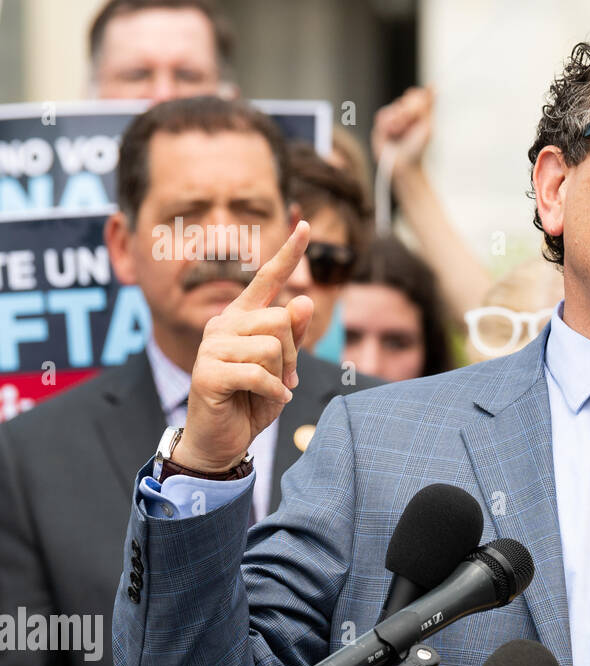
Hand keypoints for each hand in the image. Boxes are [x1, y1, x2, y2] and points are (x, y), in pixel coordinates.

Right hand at [173, 221, 313, 471]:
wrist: (223, 441)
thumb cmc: (253, 401)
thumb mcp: (283, 367)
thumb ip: (294, 335)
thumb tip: (305, 300)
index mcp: (242, 318)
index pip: (267, 279)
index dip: (288, 253)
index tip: (306, 225)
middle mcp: (223, 324)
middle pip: (279, 320)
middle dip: (292, 356)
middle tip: (283, 380)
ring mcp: (212, 347)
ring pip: (271, 346)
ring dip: (282, 375)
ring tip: (271, 391)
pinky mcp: (207, 373)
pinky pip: (259, 373)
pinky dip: (273, 392)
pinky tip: (266, 400)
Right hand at [371, 85, 434, 169]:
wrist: (402, 163)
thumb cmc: (417, 148)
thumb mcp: (426, 126)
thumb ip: (428, 105)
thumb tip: (434, 86)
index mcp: (418, 112)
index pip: (416, 95)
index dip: (415, 101)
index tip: (419, 112)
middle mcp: (405, 113)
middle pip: (405, 100)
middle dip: (408, 113)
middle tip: (409, 127)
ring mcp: (393, 117)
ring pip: (393, 108)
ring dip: (398, 122)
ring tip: (400, 134)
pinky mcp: (381, 124)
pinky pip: (382, 116)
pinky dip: (387, 125)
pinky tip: (391, 134)